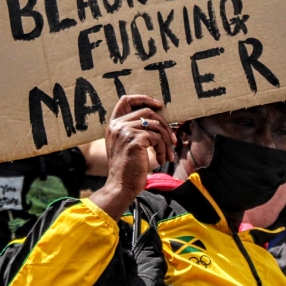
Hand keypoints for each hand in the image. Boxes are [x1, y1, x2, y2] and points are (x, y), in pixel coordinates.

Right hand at [92, 96, 175, 218]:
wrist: (120, 186)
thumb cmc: (127, 169)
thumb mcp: (126, 145)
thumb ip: (135, 130)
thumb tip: (160, 120)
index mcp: (113, 125)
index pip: (125, 100)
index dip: (143, 99)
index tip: (158, 105)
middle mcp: (117, 125)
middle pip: (147, 112)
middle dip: (164, 125)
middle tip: (172, 140)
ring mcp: (125, 131)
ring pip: (155, 125)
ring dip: (166, 140)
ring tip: (168, 154)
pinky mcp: (135, 140)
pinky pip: (157, 138)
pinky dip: (164, 149)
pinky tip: (162, 160)